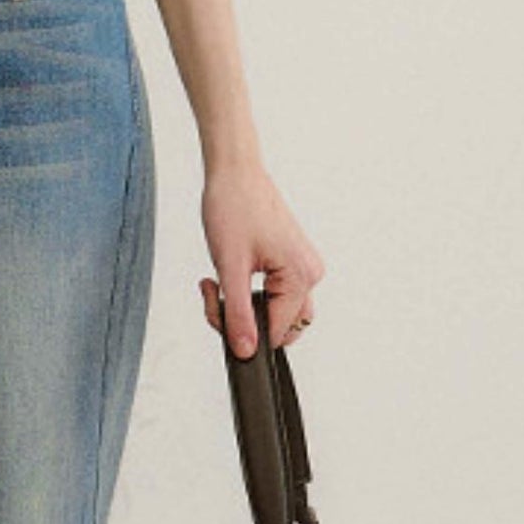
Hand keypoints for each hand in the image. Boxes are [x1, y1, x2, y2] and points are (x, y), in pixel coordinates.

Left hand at [198, 158, 323, 355]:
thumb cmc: (233, 207)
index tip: (216, 307)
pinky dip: (248, 293)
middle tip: (214, 294)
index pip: (276, 332)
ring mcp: (302, 267)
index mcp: (301, 276)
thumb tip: (246, 351)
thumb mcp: (230, 267)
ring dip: (243, 307)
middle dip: (242, 319)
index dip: (243, 331)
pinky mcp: (291, 262)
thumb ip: (237, 314)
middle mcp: (309, 274)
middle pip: (279, 326)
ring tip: (217, 282)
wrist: (233, 173)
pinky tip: (228, 274)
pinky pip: (274, 294)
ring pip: (274, 312)